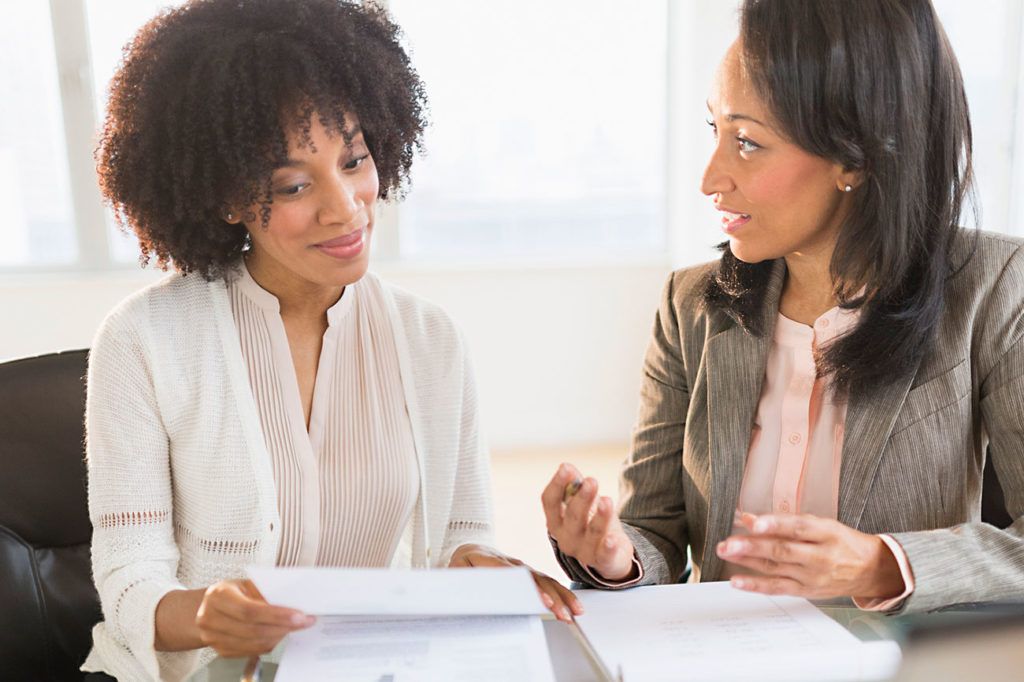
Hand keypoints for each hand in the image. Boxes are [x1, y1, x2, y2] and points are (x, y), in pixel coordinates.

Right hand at [195, 579, 315, 656]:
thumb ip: (265, 592)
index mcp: (218, 595)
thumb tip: (293, 602)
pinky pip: (251, 652)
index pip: (250, 610)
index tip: (299, 616)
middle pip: (253, 630)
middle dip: (283, 627)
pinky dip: (269, 643)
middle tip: (303, 622)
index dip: (277, 615)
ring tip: (294, 626)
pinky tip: (279, 633)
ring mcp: (213, 637)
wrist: (208, 606)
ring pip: (254, 643)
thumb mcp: (246, 584)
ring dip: (279, 636)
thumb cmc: (231, 592)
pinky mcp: (220, 650)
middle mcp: (210, 618)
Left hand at [448, 544, 582, 622]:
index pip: (512, 574)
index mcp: (487, 560)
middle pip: (533, 578)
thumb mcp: (453, 573)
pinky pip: (547, 582)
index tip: (543, 601)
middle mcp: (508, 561)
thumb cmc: (460, 566)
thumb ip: (459, 583)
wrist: (469, 549)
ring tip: (574, 612)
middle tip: (563, 614)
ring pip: (544, 579)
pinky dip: (562, 594)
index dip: (529, 588)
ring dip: (561, 596)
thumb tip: (470, 597)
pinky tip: (573, 606)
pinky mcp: (528, 573)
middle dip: (551, 597)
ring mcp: (521, 566)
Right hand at [541, 463, 636, 582]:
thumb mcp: (583, 502)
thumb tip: (566, 466)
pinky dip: (608, 548)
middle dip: (582, 498)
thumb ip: (575, 485)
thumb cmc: (591, 522)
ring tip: (607, 500)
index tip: (566, 469)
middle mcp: (566, 538)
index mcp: (556, 521)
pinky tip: (612, 539)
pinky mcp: (603, 561)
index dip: (557, 485)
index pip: (550, 502)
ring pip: (592, 533)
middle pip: (572, 517)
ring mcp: (584, 552)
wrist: (609, 554)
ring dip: (599, 517)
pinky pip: (605, 556)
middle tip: (592, 481)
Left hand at [717, 512, 904, 599]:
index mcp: (827, 533)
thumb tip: (750, 517)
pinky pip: (778, 588)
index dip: (775, 524)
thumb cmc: (842, 542)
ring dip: (747, 561)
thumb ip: (785, 521)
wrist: (870, 570)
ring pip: (775, 568)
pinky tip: (737, 580)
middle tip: (728, 542)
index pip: (799, 528)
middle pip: (782, 550)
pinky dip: (756, 585)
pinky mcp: (806, 591)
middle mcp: (820, 556)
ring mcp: (812, 576)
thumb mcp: (821, 524)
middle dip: (752, 546)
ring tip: (726, 552)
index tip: (753, 522)